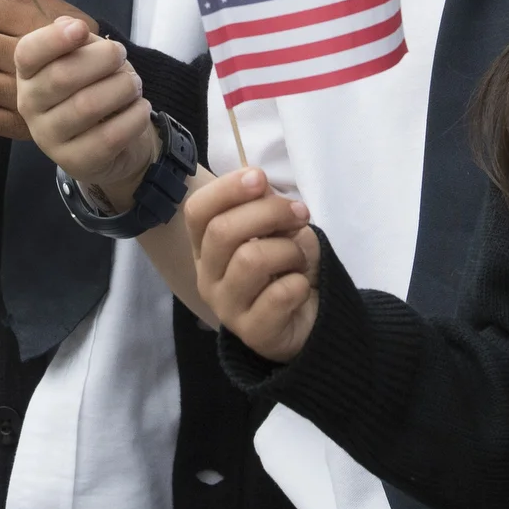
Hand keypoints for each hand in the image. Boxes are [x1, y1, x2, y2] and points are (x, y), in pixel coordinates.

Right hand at [13, 16, 157, 208]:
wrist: (111, 143)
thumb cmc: (94, 89)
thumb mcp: (87, 58)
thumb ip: (79, 40)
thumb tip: (69, 25)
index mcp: (28, 74)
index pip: (27, 53)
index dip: (52, 39)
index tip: (81, 29)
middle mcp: (30, 105)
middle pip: (61, 76)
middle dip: (102, 59)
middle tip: (121, 57)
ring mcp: (48, 137)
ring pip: (86, 106)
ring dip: (121, 88)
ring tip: (134, 85)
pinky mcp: (74, 162)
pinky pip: (108, 137)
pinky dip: (133, 117)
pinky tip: (140, 109)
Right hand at [186, 167, 320, 361]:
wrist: (311, 318)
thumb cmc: (288, 267)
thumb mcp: (280, 228)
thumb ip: (266, 206)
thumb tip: (259, 183)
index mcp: (206, 245)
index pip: (197, 211)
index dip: (226, 189)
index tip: (259, 177)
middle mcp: (207, 275)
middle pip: (222, 231)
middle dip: (269, 213)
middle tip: (300, 213)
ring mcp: (225, 306)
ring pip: (250, 260)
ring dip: (287, 251)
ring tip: (298, 259)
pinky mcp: (251, 331)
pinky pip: (277, 295)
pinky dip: (298, 283)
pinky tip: (300, 287)